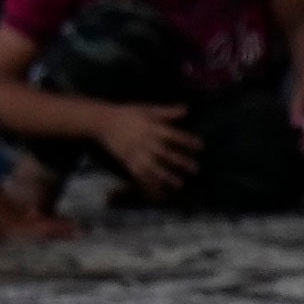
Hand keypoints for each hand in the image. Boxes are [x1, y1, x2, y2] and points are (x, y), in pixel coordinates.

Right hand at [71, 97, 197, 191]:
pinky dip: (149, 186)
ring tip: (180, 184)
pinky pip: (139, 176)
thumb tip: (187, 109)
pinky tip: (159, 194)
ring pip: (153, 167)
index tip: (200, 146)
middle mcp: (146, 142)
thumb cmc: (128, 114)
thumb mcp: (147, 109)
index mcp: (153, 128)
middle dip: (180, 161)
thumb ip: (167, 112)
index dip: (187, 140)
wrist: (103, 122)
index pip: (173, 135)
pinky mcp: (128, 162)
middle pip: (166, 153)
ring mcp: (136, 153)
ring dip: (166, 177)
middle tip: (196, 169)